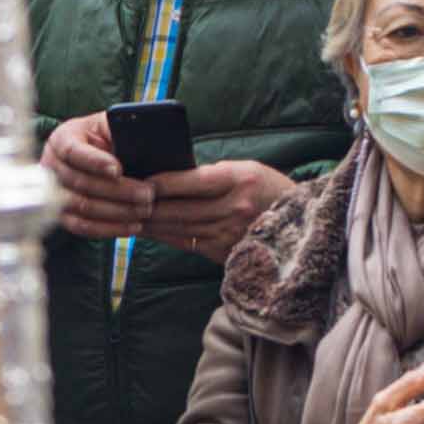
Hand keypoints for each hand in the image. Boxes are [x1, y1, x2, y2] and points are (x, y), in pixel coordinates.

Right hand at [43, 111, 160, 234]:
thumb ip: (119, 130)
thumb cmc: (108, 138)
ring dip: (117, 211)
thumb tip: (136, 140)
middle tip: (147, 195)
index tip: (118, 170)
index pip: (73, 152)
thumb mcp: (111, 126)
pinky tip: (133, 226)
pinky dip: (110, 228)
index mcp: (62, 139)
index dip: (95, 162)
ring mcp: (54, 193)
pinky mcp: (64, 215)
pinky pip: (84, 227)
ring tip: (144, 210)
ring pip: (83, 206)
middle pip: (81, 182)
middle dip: (118, 190)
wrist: (100, 155)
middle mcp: (51, 166)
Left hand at [143, 157, 299, 255]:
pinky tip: (149, 231)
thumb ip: (213, 175)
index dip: (164, 182)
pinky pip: (187, 244)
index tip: (142, 180)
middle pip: (181, 208)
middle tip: (123, 200)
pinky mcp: (226, 253)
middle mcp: (236, 208)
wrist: (301, 224)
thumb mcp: (247, 171)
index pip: (194, 181)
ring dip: (151, 223)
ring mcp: (230, 233)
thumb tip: (170, 175)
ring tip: (128, 216)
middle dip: (149, 205)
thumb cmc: (268, 189)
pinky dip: (165, 236)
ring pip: (180, 228)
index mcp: (241, 180)